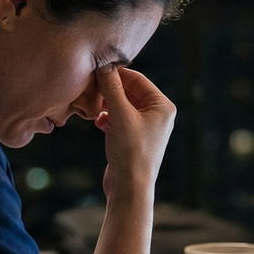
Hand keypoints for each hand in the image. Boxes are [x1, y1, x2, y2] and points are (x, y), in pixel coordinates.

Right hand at [93, 66, 174, 194]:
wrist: (130, 188)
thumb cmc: (130, 151)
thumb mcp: (120, 115)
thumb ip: (111, 88)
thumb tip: (103, 65)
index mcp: (162, 106)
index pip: (138, 79)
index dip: (116, 74)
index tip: (96, 70)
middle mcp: (157, 115)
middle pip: (129, 91)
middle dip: (110, 90)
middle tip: (90, 87)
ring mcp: (145, 127)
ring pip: (122, 105)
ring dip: (107, 104)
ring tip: (93, 106)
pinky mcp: (133, 138)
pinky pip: (119, 119)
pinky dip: (108, 117)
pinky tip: (98, 123)